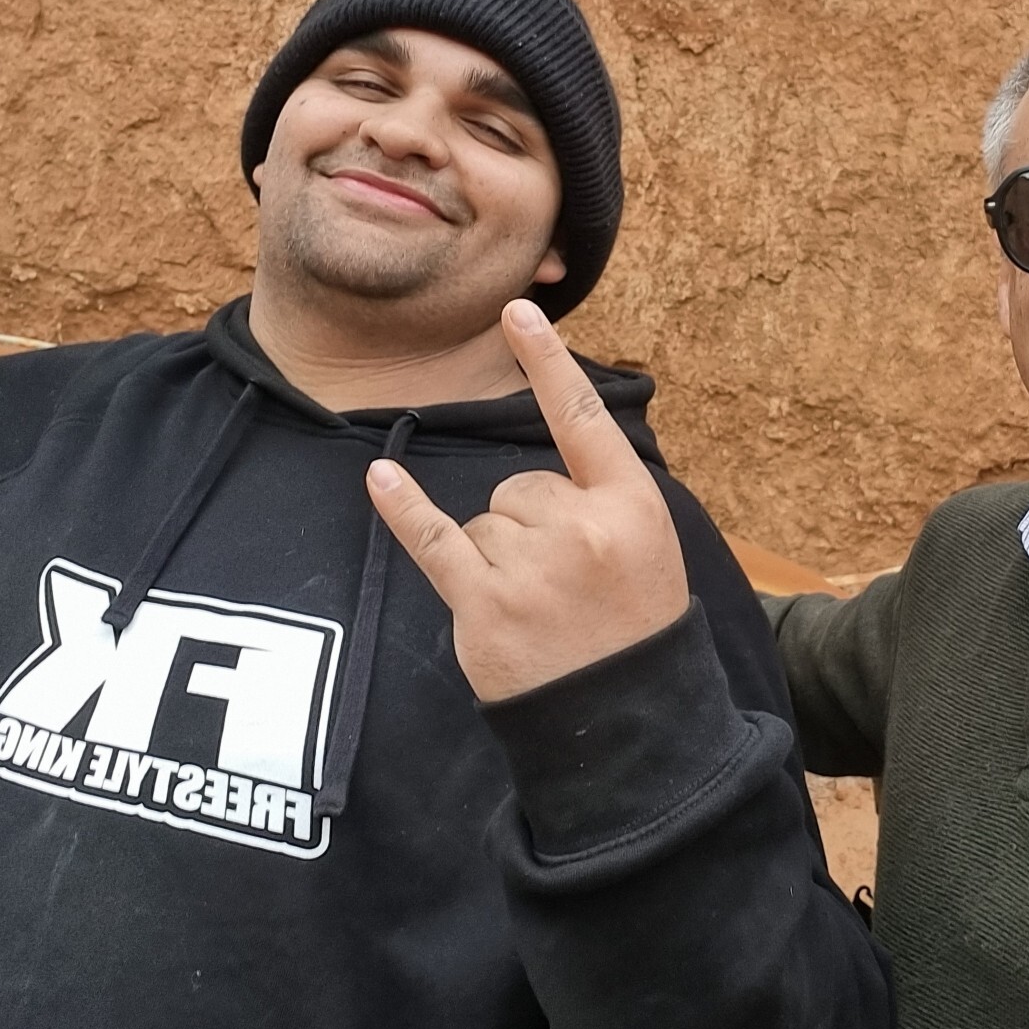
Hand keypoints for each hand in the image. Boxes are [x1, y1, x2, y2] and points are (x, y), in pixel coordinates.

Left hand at [365, 298, 689, 701]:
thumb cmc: (634, 625)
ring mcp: (530, 567)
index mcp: (631, 505)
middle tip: (565, 583)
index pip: (580, 417)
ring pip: (485, 519)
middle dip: (530, 525)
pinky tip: (379, 479)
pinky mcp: (483, 604)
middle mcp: (581, 528)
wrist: (627, 720)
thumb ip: (602, 496)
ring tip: (538, 607)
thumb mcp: (648, 546)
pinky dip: (405, 510)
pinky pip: (434, 539)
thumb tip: (539, 464)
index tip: (516, 309)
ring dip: (498, 556)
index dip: (547, 361)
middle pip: (520, 484)